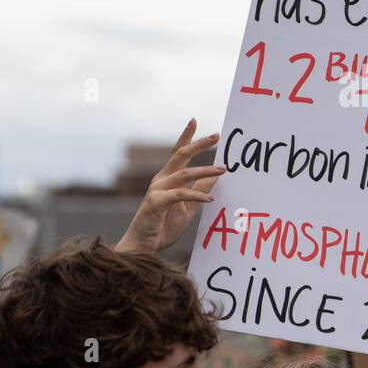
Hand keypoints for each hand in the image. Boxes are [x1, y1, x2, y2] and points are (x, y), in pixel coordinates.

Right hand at [114, 119, 224, 256]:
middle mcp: (160, 180)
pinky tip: (211, 199)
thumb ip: (199, 191)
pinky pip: (180, 194)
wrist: (143, 247)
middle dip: (199, 144)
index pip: (177, 153)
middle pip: (180, 155)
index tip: (195, 121)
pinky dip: (196, 196)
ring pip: (184, 173)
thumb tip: (216, 177)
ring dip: (205, 171)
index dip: (186, 137)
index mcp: (167, 178)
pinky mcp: (156, 202)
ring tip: (223, 170)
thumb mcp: (188, 208)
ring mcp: (157, 190)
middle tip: (216, 136)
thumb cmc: (163, 226)